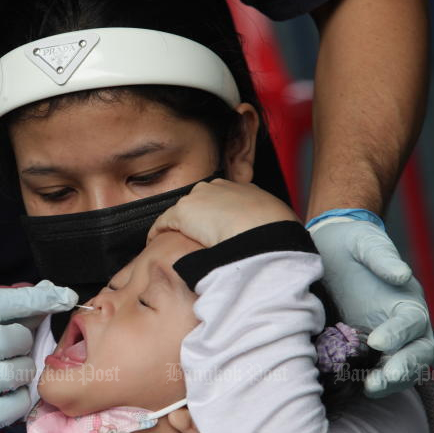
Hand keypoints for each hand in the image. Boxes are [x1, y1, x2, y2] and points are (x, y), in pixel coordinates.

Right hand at [0, 280, 76, 432]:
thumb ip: (5, 307)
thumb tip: (49, 290)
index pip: (10, 302)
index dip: (42, 298)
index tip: (65, 296)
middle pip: (21, 339)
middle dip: (20, 341)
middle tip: (4, 347)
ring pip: (23, 370)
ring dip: (21, 368)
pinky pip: (19, 403)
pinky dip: (18, 395)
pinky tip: (4, 389)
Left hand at [147, 179, 297, 246]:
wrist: (263, 231)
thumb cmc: (276, 231)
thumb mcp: (278, 223)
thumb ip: (265, 226)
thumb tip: (269, 239)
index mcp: (242, 189)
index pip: (222, 200)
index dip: (216, 216)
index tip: (214, 231)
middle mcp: (218, 188)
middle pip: (199, 203)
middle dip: (196, 220)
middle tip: (195, 240)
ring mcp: (199, 198)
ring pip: (181, 213)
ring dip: (178, 228)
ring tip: (177, 245)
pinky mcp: (182, 212)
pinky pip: (164, 223)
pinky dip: (158, 232)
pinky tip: (156, 243)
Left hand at [309, 218, 433, 396]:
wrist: (328, 250)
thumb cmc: (350, 244)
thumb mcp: (365, 243)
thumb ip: (382, 258)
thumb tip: (403, 276)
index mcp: (407, 302)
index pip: (412, 323)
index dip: (398, 334)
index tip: (377, 341)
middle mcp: (401, 325)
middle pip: (415, 353)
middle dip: (400, 369)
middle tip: (378, 381)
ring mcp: (383, 340)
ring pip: (399, 368)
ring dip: (388, 382)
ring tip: (368, 390)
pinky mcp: (362, 348)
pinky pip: (373, 370)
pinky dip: (368, 381)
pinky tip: (352, 388)